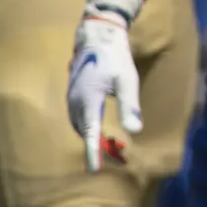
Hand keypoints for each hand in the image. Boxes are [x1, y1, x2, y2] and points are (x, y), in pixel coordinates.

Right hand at [67, 3, 141, 171]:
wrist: (98, 37)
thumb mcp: (127, 81)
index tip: (94, 169)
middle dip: (94, 145)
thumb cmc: (116, 58)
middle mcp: (75, 101)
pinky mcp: (72, 94)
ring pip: (79, 124)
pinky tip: (96, 127)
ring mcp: (71, 97)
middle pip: (83, 130)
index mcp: (88, 99)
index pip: (90, 132)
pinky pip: (77, 116)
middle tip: (113, 155)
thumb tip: (135, 129)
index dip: (92, 151)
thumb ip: (129, 106)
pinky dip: (86, 125)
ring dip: (90, 135)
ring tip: (106, 146)